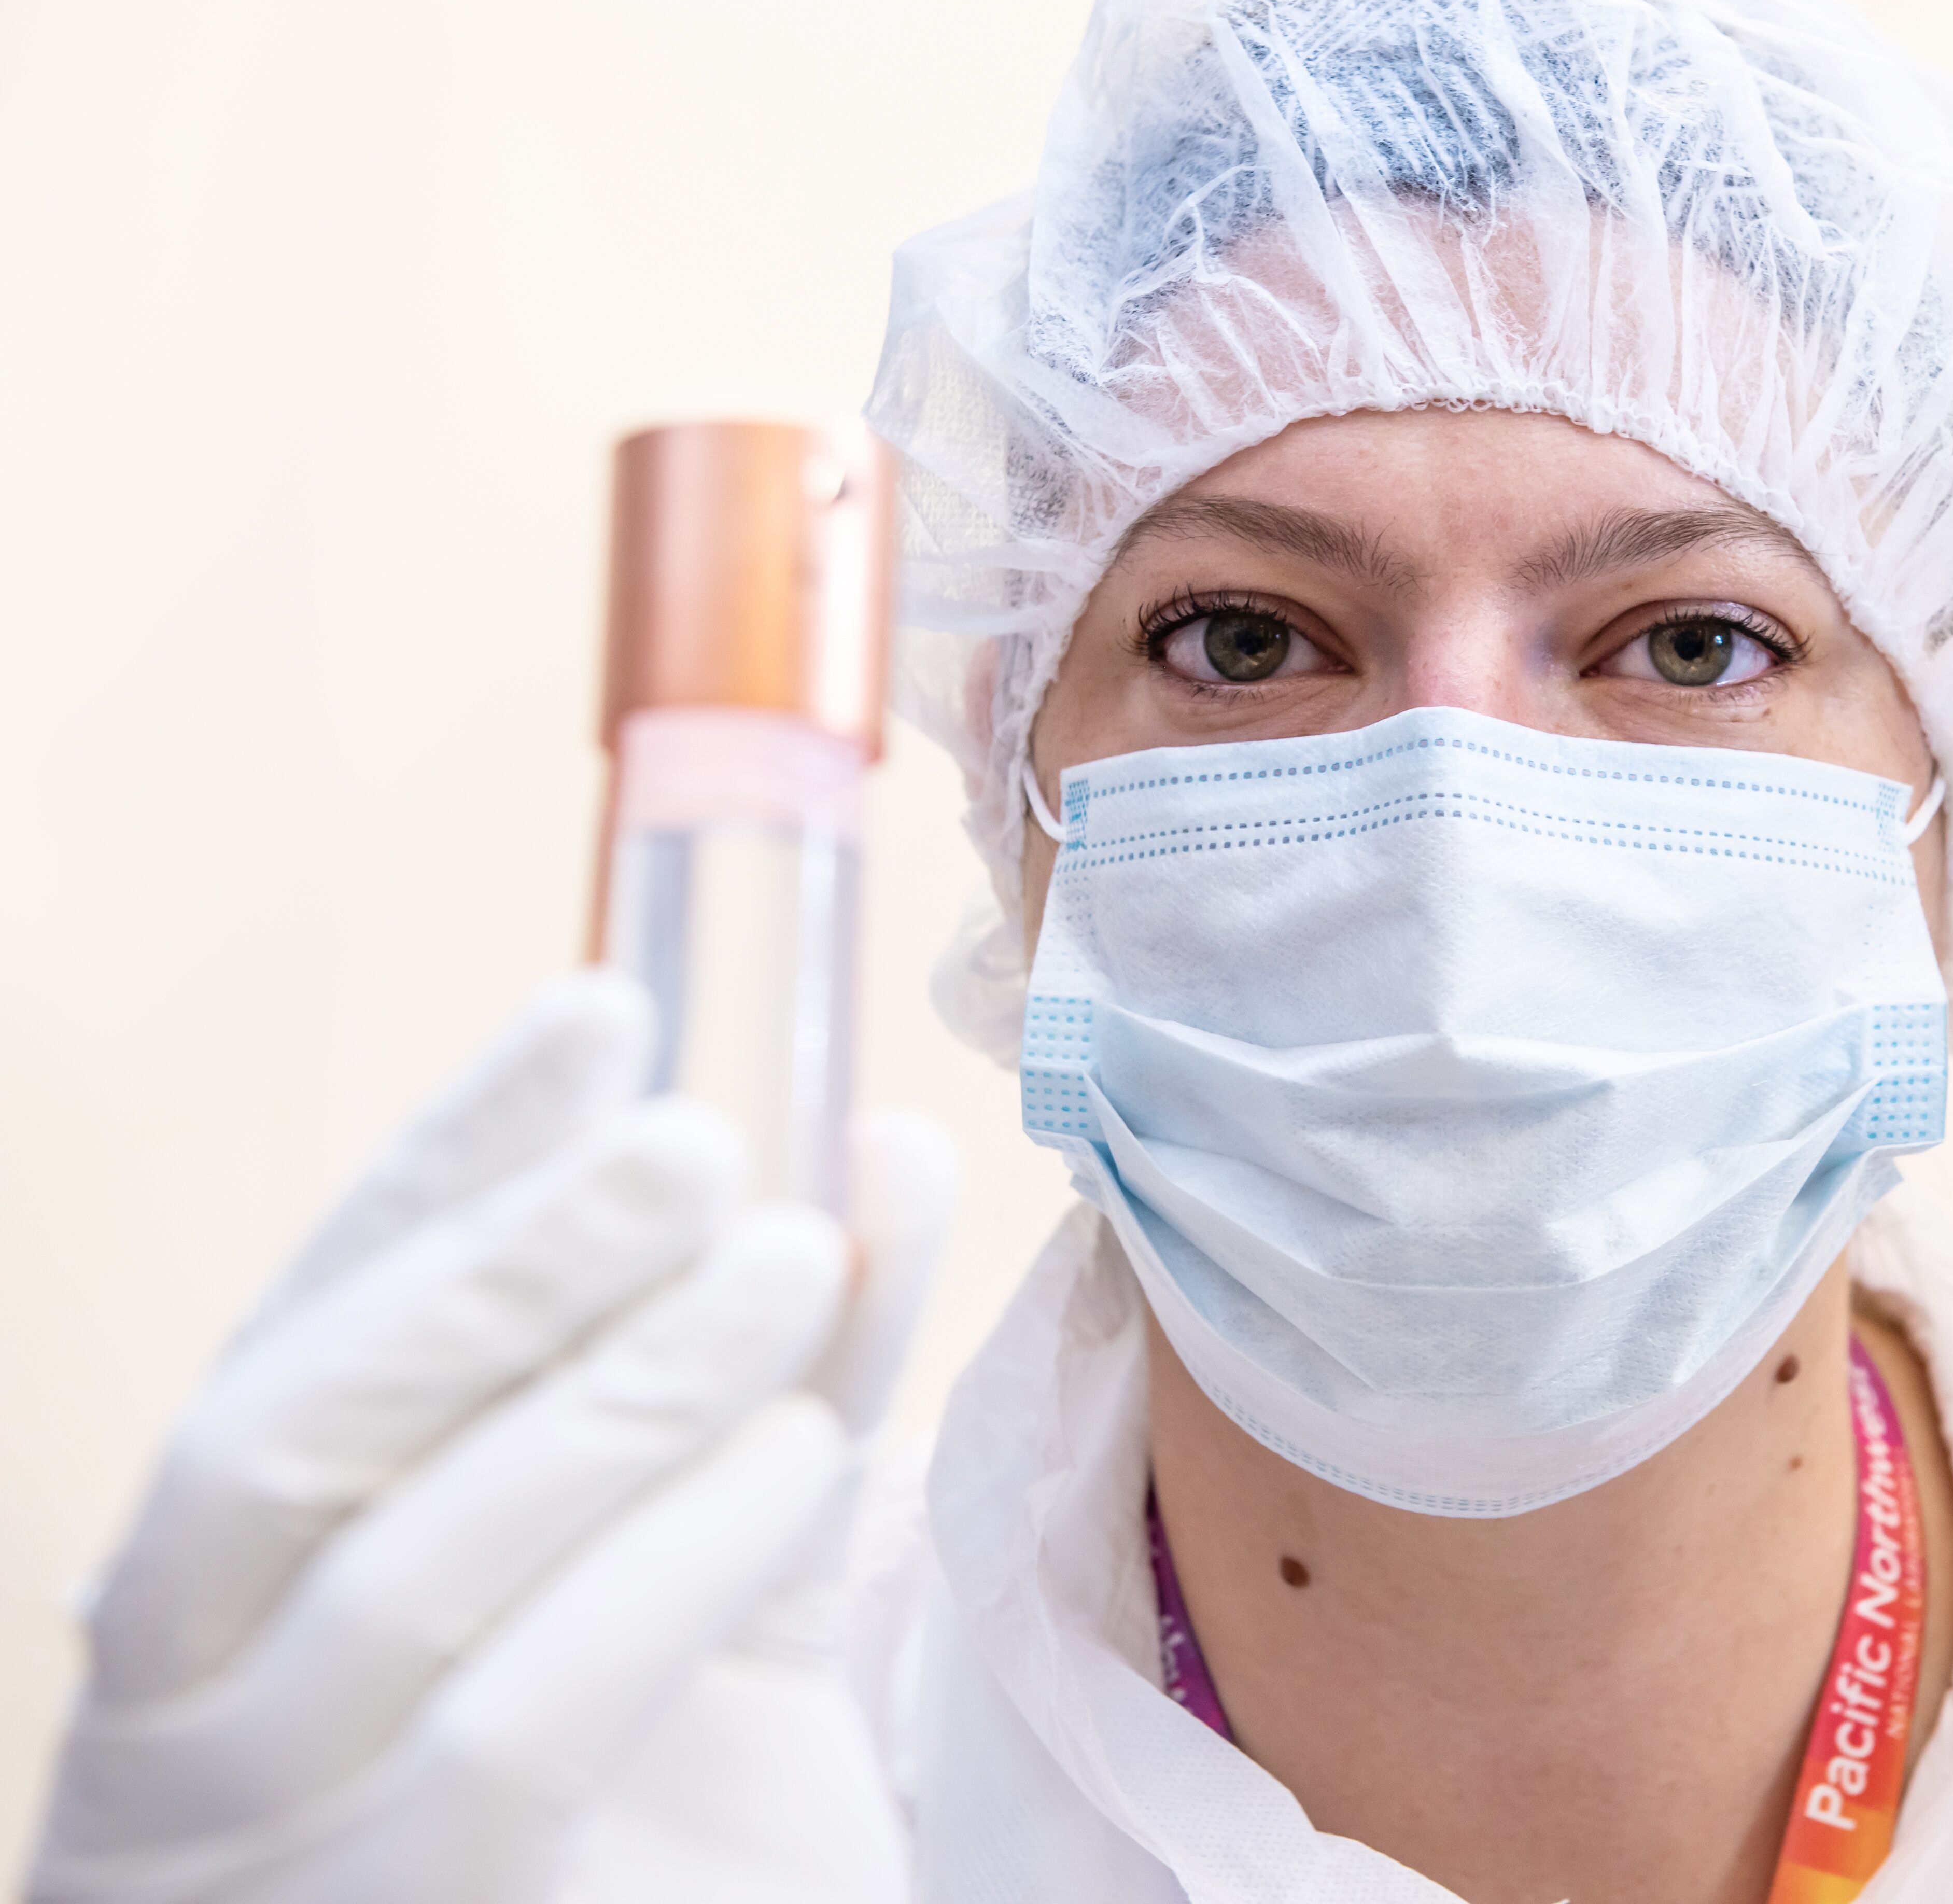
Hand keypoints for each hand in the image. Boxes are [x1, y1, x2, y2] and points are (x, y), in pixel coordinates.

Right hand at [28, 972, 952, 1903]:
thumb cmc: (670, 1787)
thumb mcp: (709, 1554)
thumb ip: (774, 1377)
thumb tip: (875, 1152)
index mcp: (238, 1585)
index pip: (303, 1328)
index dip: (446, 1161)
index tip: (593, 1012)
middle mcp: (195, 1700)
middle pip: (303, 1424)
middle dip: (506, 1257)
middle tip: (696, 1133)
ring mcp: (265, 1831)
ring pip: (410, 1562)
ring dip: (614, 1385)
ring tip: (784, 1258)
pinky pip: (520, 1719)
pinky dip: (667, 1559)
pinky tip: (798, 1450)